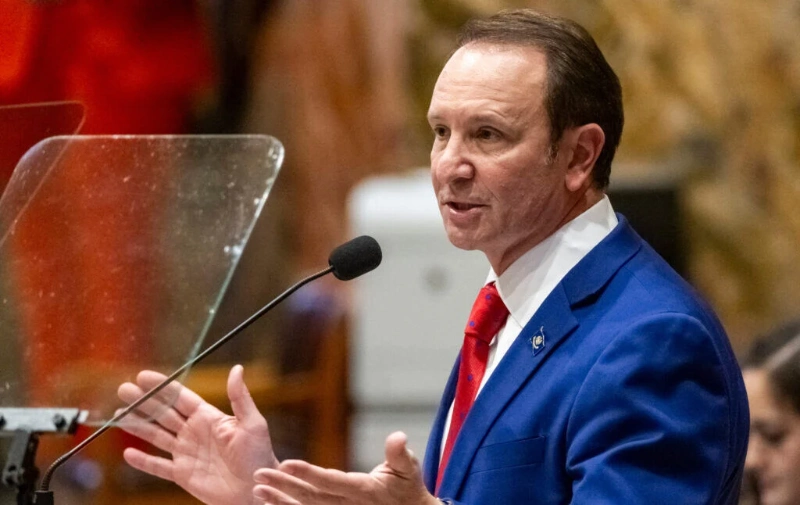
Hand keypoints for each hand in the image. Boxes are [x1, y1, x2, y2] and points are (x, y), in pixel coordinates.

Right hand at [117, 365, 276, 504]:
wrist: (257, 489)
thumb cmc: (259, 455)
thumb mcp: (252, 423)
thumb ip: (240, 397)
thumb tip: (237, 369)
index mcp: (209, 418)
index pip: (181, 398)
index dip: (162, 387)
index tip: (143, 376)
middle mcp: (194, 432)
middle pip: (163, 413)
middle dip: (143, 402)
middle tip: (123, 389)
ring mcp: (187, 453)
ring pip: (156, 436)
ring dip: (138, 426)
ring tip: (118, 414)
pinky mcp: (183, 474)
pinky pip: (159, 467)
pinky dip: (143, 461)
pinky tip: (128, 453)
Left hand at [252, 431, 438, 504]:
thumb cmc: (407, 487)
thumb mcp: (409, 469)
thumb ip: (399, 454)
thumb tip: (398, 436)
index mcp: (362, 490)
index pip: (331, 481)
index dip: (308, 473)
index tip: (286, 464)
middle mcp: (347, 504)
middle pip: (310, 496)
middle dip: (283, 486)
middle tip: (259, 475)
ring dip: (279, 500)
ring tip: (257, 490)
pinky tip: (269, 503)